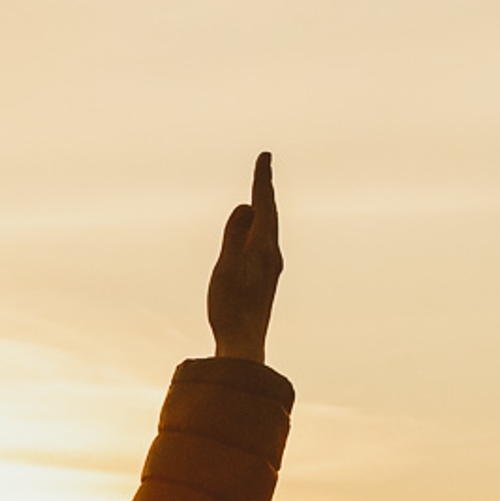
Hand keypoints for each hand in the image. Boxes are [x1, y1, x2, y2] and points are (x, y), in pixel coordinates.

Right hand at [205, 151, 280, 364]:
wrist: (245, 344)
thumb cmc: (231, 307)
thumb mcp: (227, 267)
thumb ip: (235, 235)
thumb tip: (246, 206)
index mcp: (263, 248)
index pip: (263, 205)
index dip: (262, 180)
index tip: (265, 156)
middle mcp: (272, 255)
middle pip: (271, 215)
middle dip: (266, 189)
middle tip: (264, 165)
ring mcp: (270, 269)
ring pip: (270, 229)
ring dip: (265, 208)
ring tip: (262, 194)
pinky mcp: (265, 280)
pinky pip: (265, 242)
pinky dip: (261, 227)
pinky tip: (258, 235)